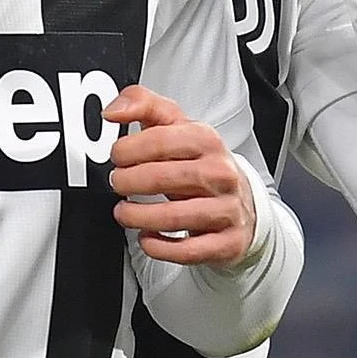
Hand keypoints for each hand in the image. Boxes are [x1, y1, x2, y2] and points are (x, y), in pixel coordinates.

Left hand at [107, 86, 257, 265]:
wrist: (242, 205)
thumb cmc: (203, 166)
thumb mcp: (179, 129)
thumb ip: (145, 106)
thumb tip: (113, 111)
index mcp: (208, 141)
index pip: (160, 139)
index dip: (128, 149)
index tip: (117, 156)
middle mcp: (221, 174)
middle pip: (160, 179)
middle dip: (127, 182)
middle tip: (118, 183)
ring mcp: (226, 209)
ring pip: (172, 217)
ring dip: (136, 216)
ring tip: (124, 212)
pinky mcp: (226, 242)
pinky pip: (187, 250)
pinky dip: (159, 246)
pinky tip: (148, 237)